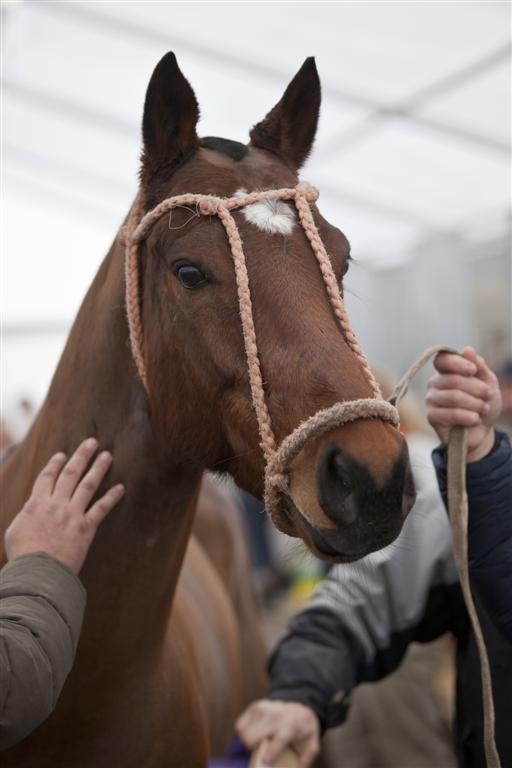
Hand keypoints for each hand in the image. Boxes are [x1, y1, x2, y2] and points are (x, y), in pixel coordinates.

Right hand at [4, 438, 124, 572]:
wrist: (37, 571)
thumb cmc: (23, 555)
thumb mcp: (15, 531)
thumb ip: (26, 516)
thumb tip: (32, 510)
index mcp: (36, 504)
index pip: (46, 477)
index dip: (55, 464)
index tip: (62, 454)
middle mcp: (56, 504)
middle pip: (70, 474)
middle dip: (81, 456)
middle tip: (92, 442)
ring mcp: (72, 514)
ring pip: (87, 485)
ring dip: (98, 468)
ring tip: (107, 455)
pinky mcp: (85, 528)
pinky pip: (101, 508)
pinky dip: (112, 497)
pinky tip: (121, 487)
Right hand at [236, 700, 319, 767]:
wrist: (300, 706)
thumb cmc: (304, 731)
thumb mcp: (312, 745)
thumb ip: (305, 761)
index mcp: (291, 726)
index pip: (281, 738)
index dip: (273, 750)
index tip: (266, 760)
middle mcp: (276, 716)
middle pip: (254, 736)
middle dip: (252, 750)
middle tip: (258, 754)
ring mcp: (264, 709)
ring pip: (244, 732)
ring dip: (246, 743)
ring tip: (256, 745)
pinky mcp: (255, 707)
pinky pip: (240, 725)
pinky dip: (243, 733)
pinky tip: (251, 736)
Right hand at [426, 347, 501, 461]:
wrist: (481, 432)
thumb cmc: (483, 404)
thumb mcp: (488, 383)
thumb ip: (479, 367)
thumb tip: (467, 350)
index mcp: (446, 371)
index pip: (442, 359)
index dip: (457, 363)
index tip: (473, 371)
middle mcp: (435, 383)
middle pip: (453, 380)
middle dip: (477, 388)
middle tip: (488, 395)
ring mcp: (431, 400)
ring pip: (453, 397)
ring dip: (475, 404)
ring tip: (484, 409)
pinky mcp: (431, 417)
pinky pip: (451, 414)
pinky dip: (468, 417)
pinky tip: (475, 419)